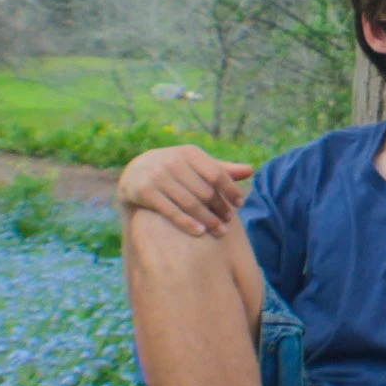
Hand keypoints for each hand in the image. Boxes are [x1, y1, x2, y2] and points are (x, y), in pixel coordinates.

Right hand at [116, 145, 254, 236]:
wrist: (134, 173)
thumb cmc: (174, 170)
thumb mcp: (195, 165)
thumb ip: (221, 169)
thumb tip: (251, 170)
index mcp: (189, 153)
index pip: (216, 173)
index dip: (230, 190)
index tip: (240, 204)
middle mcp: (173, 161)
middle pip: (205, 190)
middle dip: (220, 208)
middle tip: (229, 222)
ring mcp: (158, 176)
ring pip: (190, 202)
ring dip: (208, 219)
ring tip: (220, 231)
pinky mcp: (145, 192)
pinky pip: (170, 211)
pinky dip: (187, 223)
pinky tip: (200, 232)